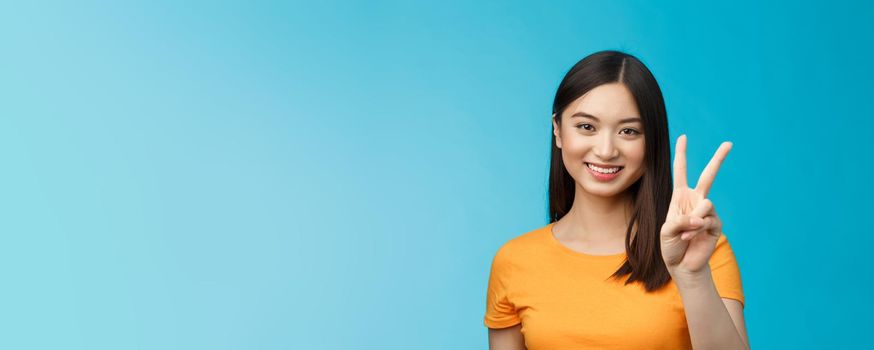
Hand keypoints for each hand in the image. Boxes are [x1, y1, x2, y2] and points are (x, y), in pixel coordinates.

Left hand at [660, 135, 731, 278]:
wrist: (681, 264)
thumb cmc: (670, 245)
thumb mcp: (667, 230)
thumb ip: (681, 220)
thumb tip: (701, 218)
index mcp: (680, 197)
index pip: (681, 171)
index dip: (681, 154)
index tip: (684, 137)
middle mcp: (696, 200)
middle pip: (709, 175)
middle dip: (719, 159)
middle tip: (729, 143)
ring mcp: (707, 211)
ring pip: (705, 204)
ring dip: (692, 221)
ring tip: (685, 234)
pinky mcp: (715, 224)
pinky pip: (707, 220)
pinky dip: (695, 230)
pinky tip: (690, 239)